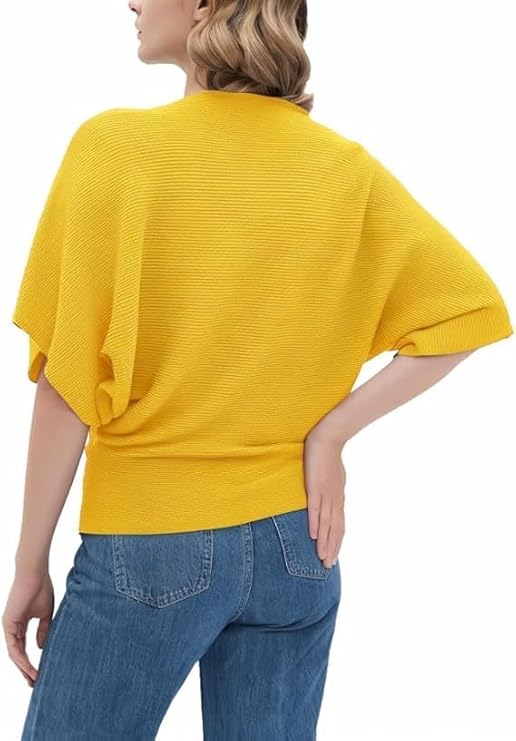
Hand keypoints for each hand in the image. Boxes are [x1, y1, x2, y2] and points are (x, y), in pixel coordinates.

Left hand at [2, 570, 54, 687]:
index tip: (39, 672)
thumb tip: (40, 648)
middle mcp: (12, 627)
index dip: (30, 661)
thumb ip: (42, 631)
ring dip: (23, 668)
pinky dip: (21, 660)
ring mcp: (8, 626)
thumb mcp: (45, 614)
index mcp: (19, 623)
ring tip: (34, 680)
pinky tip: (29, 668)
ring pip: (15, 654)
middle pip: (17, 654)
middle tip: (34, 682)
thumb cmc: (41, 589)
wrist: (34, 574)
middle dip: (25, 669)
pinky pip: (14, 648)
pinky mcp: (8, 625)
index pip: (22, 648)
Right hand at [303, 428, 345, 568]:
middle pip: (335, 529)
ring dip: (324, 542)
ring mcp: (326, 494)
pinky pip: (315, 508)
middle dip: (332, 548)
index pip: (339, 525)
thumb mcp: (332, 476)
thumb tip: (329, 497)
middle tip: (328, 565)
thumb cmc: (329, 455)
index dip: (336, 542)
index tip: (332, 556)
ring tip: (322, 558)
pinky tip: (312, 535)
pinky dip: (314, 523)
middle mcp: (334, 499)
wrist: (329, 437)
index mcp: (338, 498)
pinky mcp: (315, 486)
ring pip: (326, 523)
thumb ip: (330, 489)